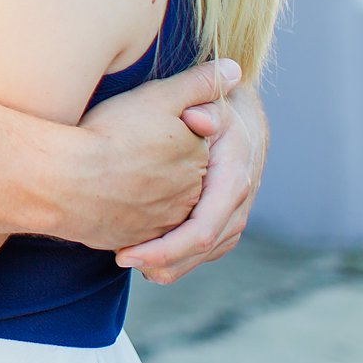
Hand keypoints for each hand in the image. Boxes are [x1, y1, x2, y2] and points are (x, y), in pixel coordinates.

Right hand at [63, 58, 236, 248]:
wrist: (65, 180)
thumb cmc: (111, 134)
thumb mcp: (158, 97)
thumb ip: (199, 84)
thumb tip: (235, 70)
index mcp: (200, 163)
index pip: (196, 145)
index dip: (170, 133)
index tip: (144, 125)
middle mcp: (188, 200)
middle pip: (180, 177)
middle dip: (162, 166)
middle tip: (129, 148)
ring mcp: (161, 223)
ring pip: (160, 205)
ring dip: (147, 193)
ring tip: (116, 172)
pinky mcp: (133, 240)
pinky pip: (138, 228)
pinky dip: (127, 214)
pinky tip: (106, 196)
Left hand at [117, 80, 265, 281]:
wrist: (242, 111)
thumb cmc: (214, 102)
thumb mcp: (209, 98)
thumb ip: (201, 103)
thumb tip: (197, 119)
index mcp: (232, 179)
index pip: (202, 229)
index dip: (166, 248)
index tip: (129, 253)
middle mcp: (237, 203)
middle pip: (202, 248)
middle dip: (163, 261)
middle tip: (121, 259)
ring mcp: (235, 212)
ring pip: (208, 252)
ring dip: (172, 263)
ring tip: (132, 262)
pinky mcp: (226, 215)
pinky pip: (208, 246)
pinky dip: (183, 256)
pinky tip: (152, 258)